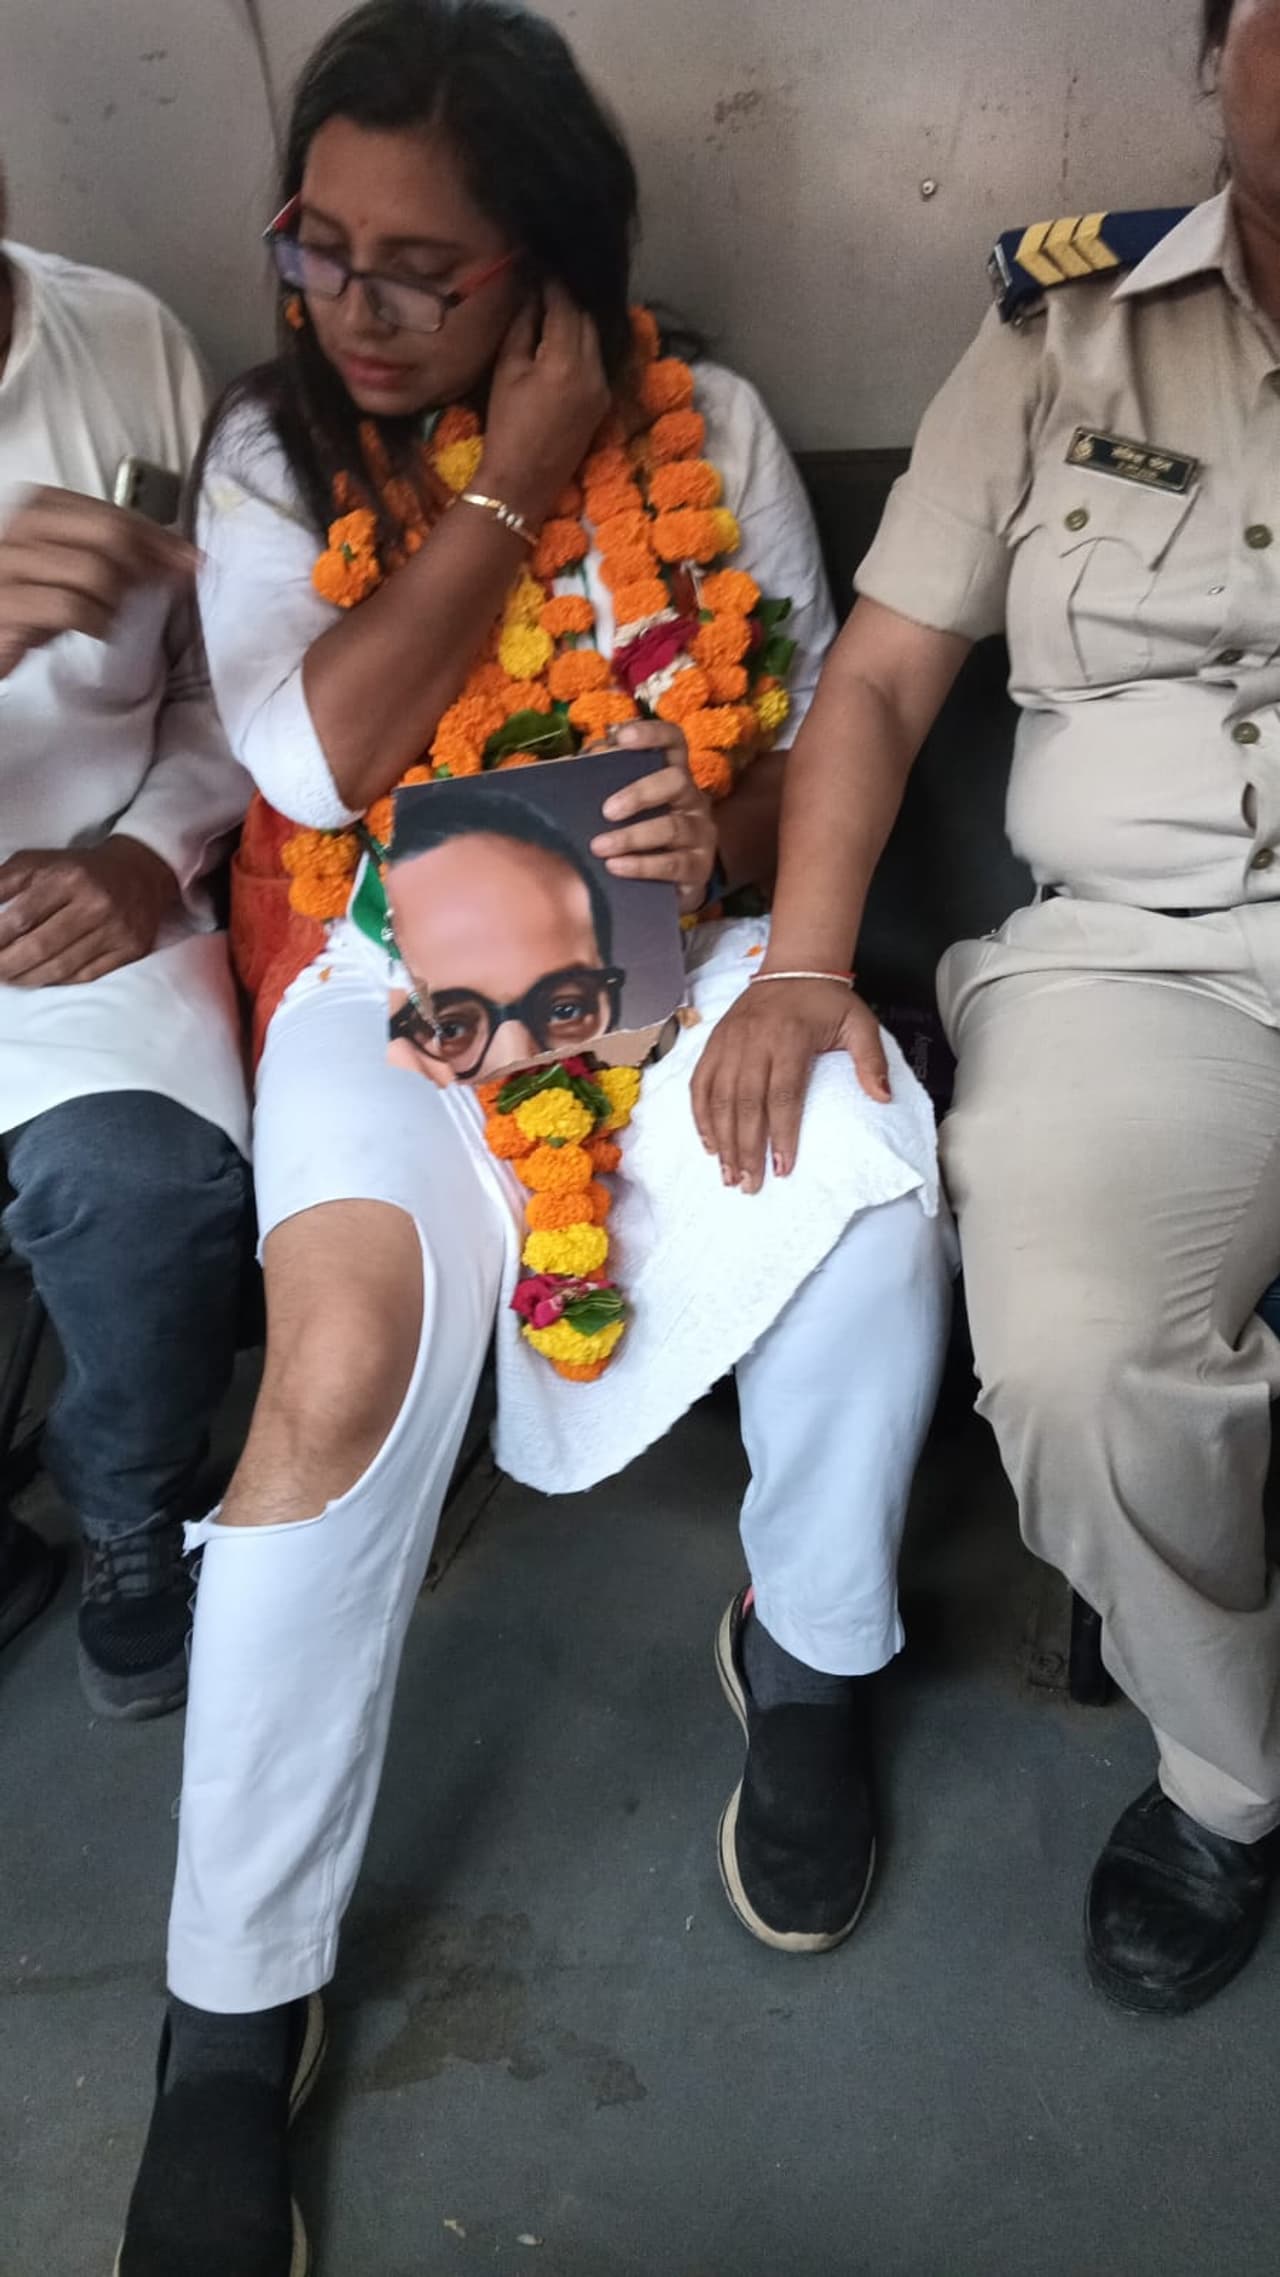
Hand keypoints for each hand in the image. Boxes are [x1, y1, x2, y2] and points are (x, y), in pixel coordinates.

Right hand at [0, 485, 196, 679]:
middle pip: (108, 534)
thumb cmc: (32, 597)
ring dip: (118, 600)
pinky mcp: (7, 605)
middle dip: (150, 563)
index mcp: (40, 505)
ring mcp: (9, 564)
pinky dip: (97, 622)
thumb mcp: (73, 566)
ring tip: (115, 616)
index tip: (193, 560)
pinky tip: (99, 630)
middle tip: (172, 587)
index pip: (113, 513)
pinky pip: (70, 607)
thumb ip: (113, 552)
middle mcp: (21, 525)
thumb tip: (175, 552)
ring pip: (93, 572)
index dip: (159, 538)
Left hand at [0, 837, 179, 985]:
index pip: (22, 917)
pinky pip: (86, 976)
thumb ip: (3, 883)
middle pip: (40, 947)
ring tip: (9, 978)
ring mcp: (116, 929)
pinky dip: (58, 981)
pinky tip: (41, 978)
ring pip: (62, 967)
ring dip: (28, 978)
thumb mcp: (37, 862)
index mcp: (68, 877)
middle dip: (7, 965)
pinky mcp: (131, 949)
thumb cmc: (78, 870)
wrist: (139, 872)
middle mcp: (95, 904)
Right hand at [480, 283, 610, 527]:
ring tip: (551, 308)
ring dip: (575, 320)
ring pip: (593, 338)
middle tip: (544, 285)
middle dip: (566, 299)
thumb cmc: (506, 426)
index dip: (551, 282)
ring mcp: (602, 386)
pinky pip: (595, 360)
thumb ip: (523, 326)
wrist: (522, 482)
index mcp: (566, 359)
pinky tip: (562, 340)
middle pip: (585, 318)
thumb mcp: (507, 370)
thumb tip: (531, 292)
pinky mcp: (603, 402)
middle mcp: (593, 369)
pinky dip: (581, 344)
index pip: (565, 304)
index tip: (539, 265)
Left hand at [589, 721, 717, 913]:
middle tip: (607, 811)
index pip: (674, 741)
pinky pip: (673, 864)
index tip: (622, 737)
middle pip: (676, 780)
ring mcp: (699, 834)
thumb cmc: (640, 837)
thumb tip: (566, 766)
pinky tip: (616, 867)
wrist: (671, 886)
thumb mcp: (624, 807)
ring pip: (672, 828)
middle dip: (640, 793)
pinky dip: (642, 865)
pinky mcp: (698, 868)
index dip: (653, 734)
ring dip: (632, 837)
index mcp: (673, 776)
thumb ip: (602, 783)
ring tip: (600, 847)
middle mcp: (692, 799)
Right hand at [691, 977, 890, 1193]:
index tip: (782, 1168)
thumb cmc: (827, 1001)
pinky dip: (701, 1116)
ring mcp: (729, 1043)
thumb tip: (882, 1098)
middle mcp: (753, 1041)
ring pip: (719, 1098)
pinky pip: (700, 1084)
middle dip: (746, 1148)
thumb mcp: (859, 1023)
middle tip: (749, 1184)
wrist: (794, 966)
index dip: (781, 1134)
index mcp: (789, 1038)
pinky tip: (710, 1144)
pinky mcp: (714, 1044)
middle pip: (745, 1104)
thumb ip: (871, 1060)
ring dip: (722, 1140)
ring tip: (728, 1174)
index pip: (783, 1095)